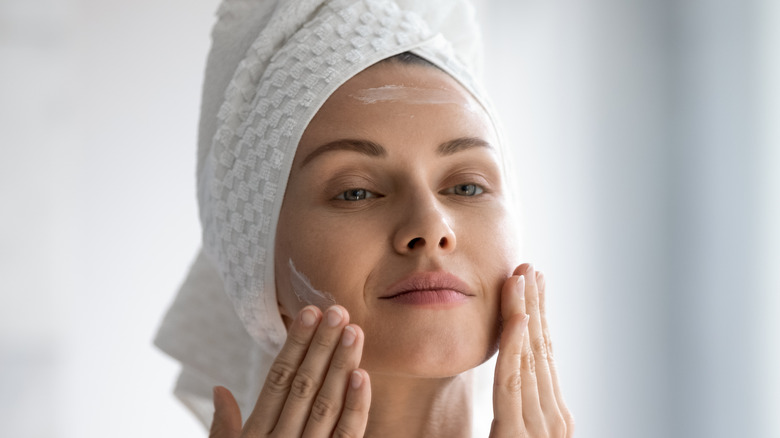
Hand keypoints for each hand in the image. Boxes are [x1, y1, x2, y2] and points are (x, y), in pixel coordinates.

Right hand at [209, 305, 370, 437]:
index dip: (295, 344)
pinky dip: (356, 406)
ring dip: (341, 365)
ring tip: (353, 331)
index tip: (310, 312)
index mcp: (256, 434)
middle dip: (321, 345)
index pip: (278, 379)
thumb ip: (224, 427)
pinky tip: (362, 376)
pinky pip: (347, 435)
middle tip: (337, 311)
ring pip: (326, 404)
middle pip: (303, 385)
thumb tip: (219, 389)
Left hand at [490, 264, 574, 436]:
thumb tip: (511, 389)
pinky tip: (517, 319)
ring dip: (522, 312)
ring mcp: (539, 429)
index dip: (540, 317)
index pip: (546, 357)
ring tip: (518, 277)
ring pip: (528, 359)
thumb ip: (516, 415)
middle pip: (541, 350)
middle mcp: (552, 419)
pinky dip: (514, 348)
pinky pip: (512, 385)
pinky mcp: (515, 437)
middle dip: (534, 304)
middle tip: (528, 266)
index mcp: (552, 417)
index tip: (534, 284)